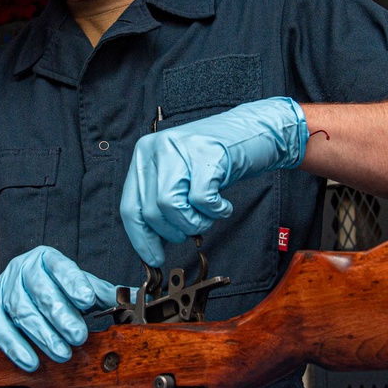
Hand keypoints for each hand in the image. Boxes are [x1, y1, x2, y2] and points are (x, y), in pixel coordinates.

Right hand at [0, 246, 119, 370]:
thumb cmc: (42, 291)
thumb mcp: (72, 286)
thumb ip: (101, 292)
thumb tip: (136, 298)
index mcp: (46, 259)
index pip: (61, 268)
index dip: (74, 283)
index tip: (88, 300)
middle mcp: (23, 271)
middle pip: (42, 292)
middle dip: (61, 315)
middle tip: (78, 335)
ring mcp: (3, 290)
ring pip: (23, 312)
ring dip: (44, 336)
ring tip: (62, 353)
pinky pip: (2, 331)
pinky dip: (17, 348)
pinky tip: (32, 361)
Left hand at [120, 97, 308, 265]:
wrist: (257, 130)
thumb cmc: (218, 156)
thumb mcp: (180, 175)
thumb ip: (160, 201)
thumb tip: (151, 243)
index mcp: (145, 154)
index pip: (130, 206)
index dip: (142, 239)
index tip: (153, 257)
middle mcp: (158, 148)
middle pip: (151, 211)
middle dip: (174, 231)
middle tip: (193, 229)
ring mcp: (182, 149)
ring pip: (171, 207)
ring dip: (194, 222)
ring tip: (208, 215)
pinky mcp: (208, 154)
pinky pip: (201, 200)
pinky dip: (215, 212)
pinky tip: (223, 205)